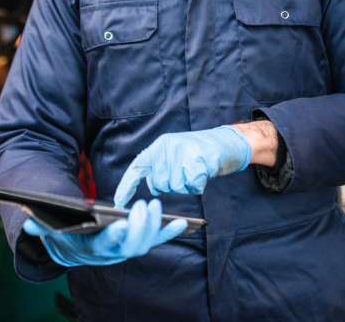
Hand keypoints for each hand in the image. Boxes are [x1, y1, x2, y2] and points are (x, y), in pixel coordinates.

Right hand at [22, 198, 186, 266]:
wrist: (75, 246)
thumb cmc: (64, 234)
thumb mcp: (51, 230)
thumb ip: (41, 227)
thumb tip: (27, 221)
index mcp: (94, 249)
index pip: (106, 245)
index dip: (115, 236)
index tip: (121, 224)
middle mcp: (114, 252)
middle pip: (131, 245)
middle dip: (140, 227)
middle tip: (146, 206)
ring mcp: (128, 247)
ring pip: (146, 242)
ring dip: (156, 227)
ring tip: (161, 207)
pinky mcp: (139, 240)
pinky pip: (157, 239)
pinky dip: (170, 232)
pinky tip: (183, 223)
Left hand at [114, 126, 250, 207]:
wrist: (225, 142)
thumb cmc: (198, 152)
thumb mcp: (174, 153)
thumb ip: (161, 166)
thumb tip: (153, 185)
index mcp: (160, 146)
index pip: (137, 167)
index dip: (127, 186)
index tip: (119, 203)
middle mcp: (168, 147)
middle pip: (159, 183)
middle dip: (171, 185)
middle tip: (185, 172)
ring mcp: (183, 153)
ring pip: (176, 187)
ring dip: (186, 185)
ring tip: (194, 170)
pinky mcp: (198, 161)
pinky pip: (192, 187)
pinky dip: (198, 185)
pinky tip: (203, 173)